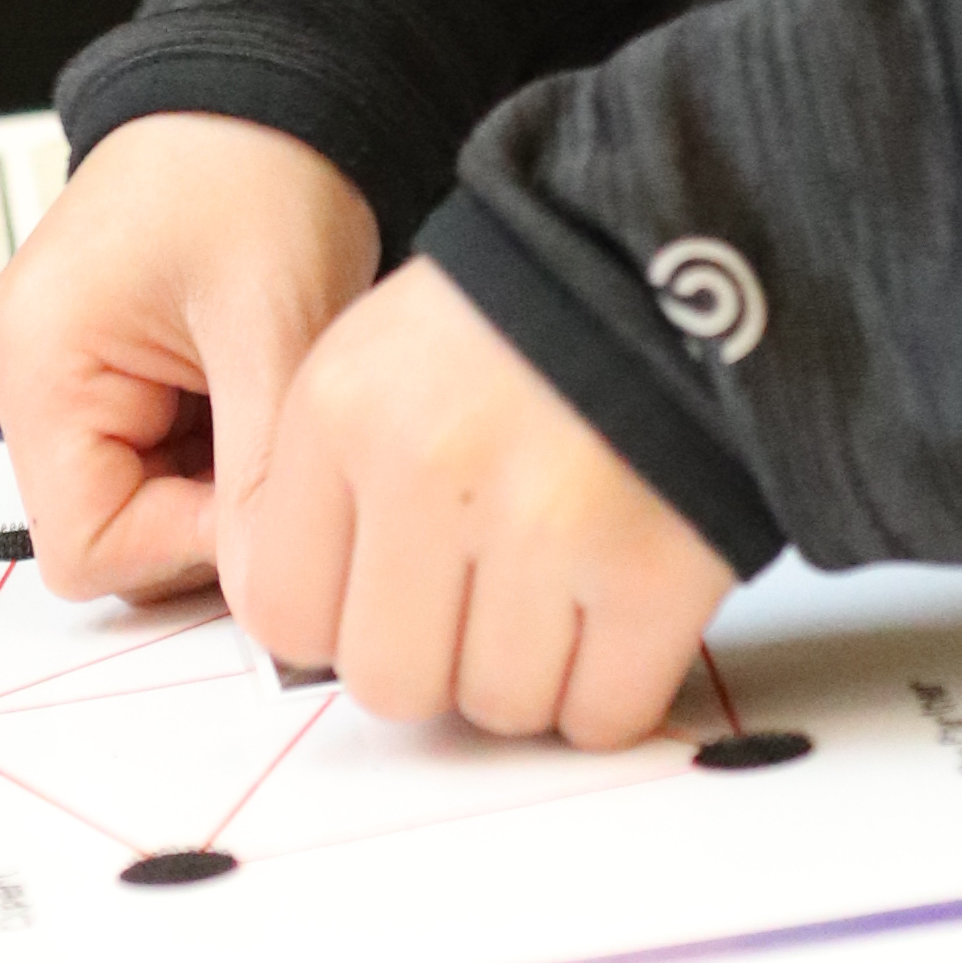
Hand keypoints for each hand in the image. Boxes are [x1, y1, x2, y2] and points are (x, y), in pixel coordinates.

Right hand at [0, 113, 381, 602]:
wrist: (265, 89)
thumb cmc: (254, 169)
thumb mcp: (273, 325)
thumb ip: (260, 474)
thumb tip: (264, 592)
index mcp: (38, 364)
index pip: (88, 547)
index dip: (189, 544)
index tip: (270, 495)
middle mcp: (26, 379)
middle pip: (109, 532)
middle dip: (206, 509)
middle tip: (279, 439)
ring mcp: (61, 377)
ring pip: (140, 502)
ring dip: (216, 477)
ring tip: (267, 393)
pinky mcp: (101, 373)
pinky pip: (153, 460)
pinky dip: (215, 447)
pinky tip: (254, 387)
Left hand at [226, 257, 735, 748]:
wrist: (677, 250)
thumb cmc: (523, 311)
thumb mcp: (378, 352)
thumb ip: (326, 487)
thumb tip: (316, 635)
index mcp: (344, 409)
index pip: (283, 614)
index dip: (342, 621)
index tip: (388, 594)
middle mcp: (429, 470)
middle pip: (391, 683)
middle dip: (438, 660)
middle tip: (483, 597)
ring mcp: (545, 524)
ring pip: (500, 708)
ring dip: (532, 673)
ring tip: (560, 584)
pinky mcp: (653, 569)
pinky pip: (604, 712)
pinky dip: (613, 689)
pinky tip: (619, 611)